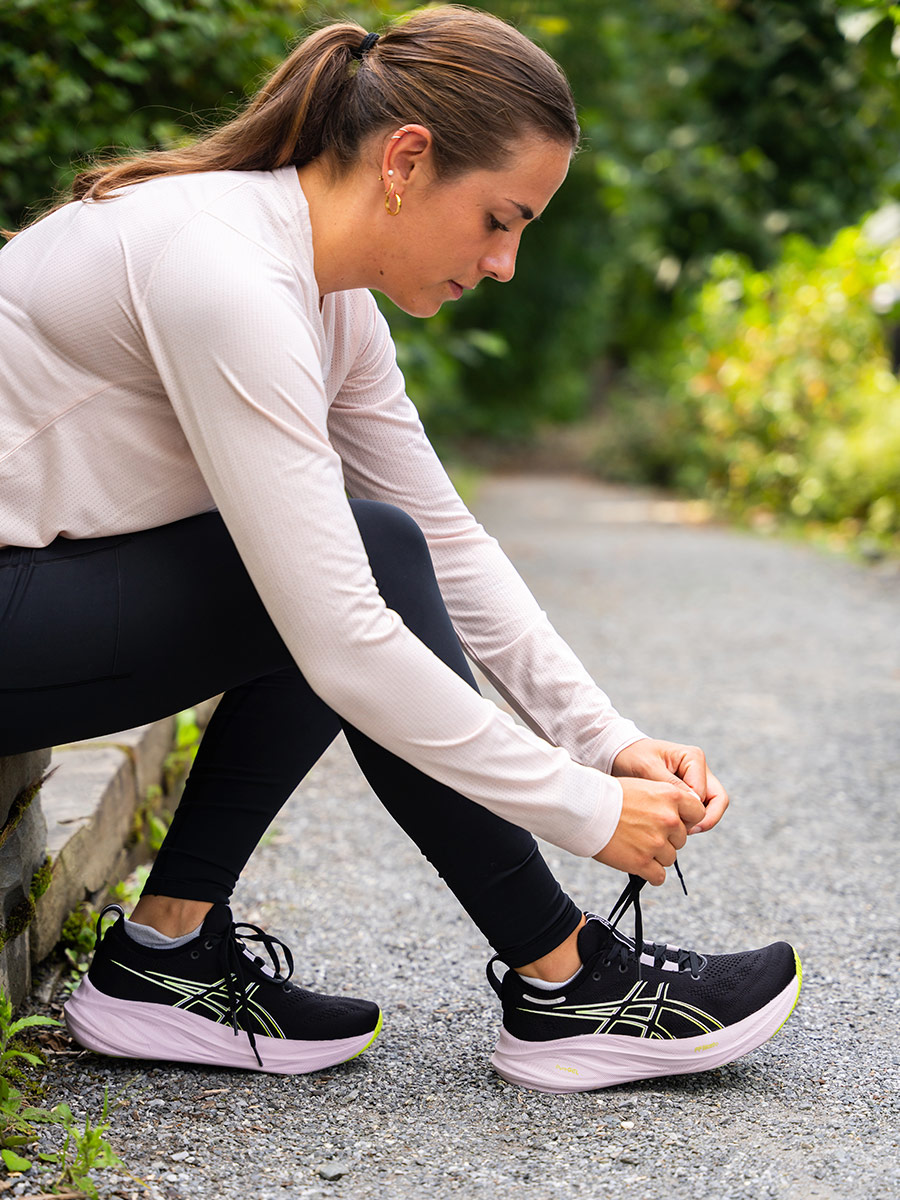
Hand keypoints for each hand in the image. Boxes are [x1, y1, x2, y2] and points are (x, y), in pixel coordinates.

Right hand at [593, 777, 705, 884]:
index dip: (686, 819)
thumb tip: (680, 817)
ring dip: (656, 856)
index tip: (673, 822)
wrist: (585, 808)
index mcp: (670, 796)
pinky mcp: (643, 862)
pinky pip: (659, 876)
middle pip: (681, 839)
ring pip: (670, 858)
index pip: (698, 813)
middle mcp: (668, 819)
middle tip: (644, 833)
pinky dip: (651, 873)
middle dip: (666, 839)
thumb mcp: (644, 786)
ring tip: (636, 845)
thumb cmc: (609, 795)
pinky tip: (638, 864)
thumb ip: (666, 801)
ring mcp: (656, 842)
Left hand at [611, 738, 728, 834]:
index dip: (694, 812)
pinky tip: (671, 827)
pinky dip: (689, 821)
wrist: (620, 755)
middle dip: (706, 820)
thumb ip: (670, 784)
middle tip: (685, 833)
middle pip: (718, 800)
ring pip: (710, 808)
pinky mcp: (689, 792)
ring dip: (697, 822)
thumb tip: (695, 804)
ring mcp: (696, 781)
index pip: (707, 793)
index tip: (674, 821)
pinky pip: (697, 811)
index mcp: (693, 758)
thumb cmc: (632, 757)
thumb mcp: (647, 768)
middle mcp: (699, 769)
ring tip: (676, 831)